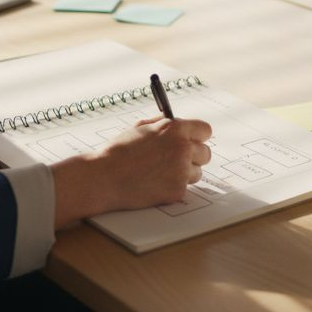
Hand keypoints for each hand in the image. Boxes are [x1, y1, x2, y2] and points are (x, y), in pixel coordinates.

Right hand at [50, 115, 211, 227]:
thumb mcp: (140, 128)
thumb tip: (173, 121)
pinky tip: (155, 184)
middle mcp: (183, 148)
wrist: (105, 177)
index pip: (205, 130)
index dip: (198, 136)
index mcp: (174, 129)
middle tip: (179, 160)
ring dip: (185, 174)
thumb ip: (161, 124)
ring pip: (197, 172)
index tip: (194, 140)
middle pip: (206, 153)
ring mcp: (182, 170)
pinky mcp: (178, 190)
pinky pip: (184, 188)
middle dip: (195, 156)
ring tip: (161, 173)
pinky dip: (172, 187)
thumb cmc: (119, 152)